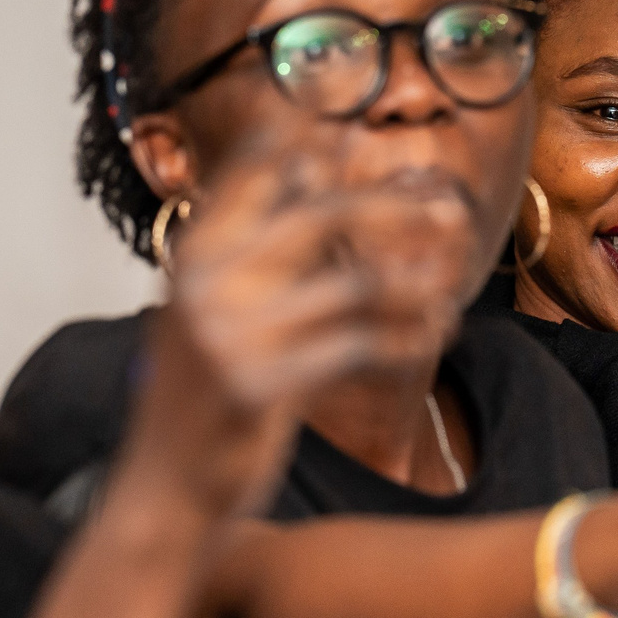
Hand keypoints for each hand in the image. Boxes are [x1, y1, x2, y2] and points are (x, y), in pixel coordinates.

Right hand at [129, 129, 467, 519]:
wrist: (165, 489)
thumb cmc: (204, 396)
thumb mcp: (212, 308)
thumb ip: (256, 244)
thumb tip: (313, 163)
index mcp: (192, 254)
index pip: (252, 173)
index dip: (304, 141)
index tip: (354, 128)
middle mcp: (205, 282)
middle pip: (320, 218)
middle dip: (395, 210)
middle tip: (453, 213)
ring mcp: (230, 333)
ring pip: (352, 286)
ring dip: (412, 288)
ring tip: (446, 295)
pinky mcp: (259, 386)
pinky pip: (355, 346)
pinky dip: (401, 339)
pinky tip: (431, 337)